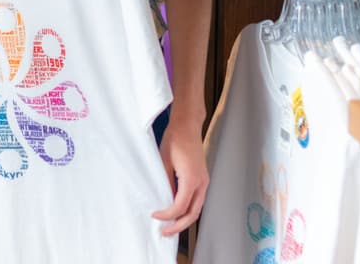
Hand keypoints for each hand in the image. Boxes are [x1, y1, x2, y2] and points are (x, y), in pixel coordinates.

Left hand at [151, 119, 208, 235]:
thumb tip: (163, 199)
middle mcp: (202, 183)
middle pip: (193, 214)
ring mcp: (204, 181)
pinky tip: (176, 211)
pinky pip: (197, 200)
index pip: (180, 207)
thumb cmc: (175, 140)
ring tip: (169, 226)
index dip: (167, 215)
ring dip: (184, 220)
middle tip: (164, 232)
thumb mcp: (164, 163)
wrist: (187, 126)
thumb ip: (165, 183)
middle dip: (178, 226)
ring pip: (197, 208)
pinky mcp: (202, 178)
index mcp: (192, 180)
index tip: (155, 216)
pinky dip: (188, 209)